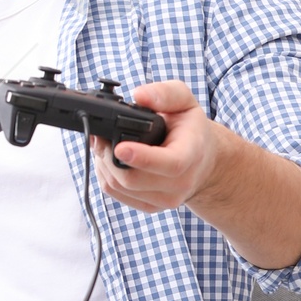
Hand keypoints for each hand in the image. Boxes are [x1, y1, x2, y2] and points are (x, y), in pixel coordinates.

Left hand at [92, 80, 221, 214]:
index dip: (142, 158)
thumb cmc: (190, 129)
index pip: (170, 164)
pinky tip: (109, 160)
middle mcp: (181, 182)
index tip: (119, 148)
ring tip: (104, 146)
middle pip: (134, 179)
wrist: (201, 160)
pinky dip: (106, 176)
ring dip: (104, 165)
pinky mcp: (150, 206)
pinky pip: (116, 195)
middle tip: (99, 136)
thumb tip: (139, 95)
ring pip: (120, 188)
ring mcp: (166, 200)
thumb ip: (165, 93)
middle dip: (108, 156)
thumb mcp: (184, 101)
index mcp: (192, 154)